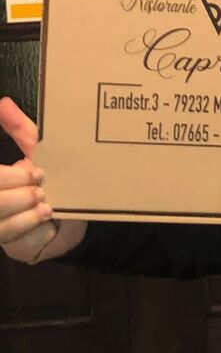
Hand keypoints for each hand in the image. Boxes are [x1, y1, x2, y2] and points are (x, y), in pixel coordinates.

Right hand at [0, 97, 86, 263]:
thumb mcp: (40, 152)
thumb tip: (3, 102)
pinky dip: (38, 233)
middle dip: (19, 196)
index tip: (38, 173)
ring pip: (2, 228)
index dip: (10, 178)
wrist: (81, 214)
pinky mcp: (18, 251)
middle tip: (42, 191)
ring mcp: (3, 233)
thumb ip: (20, 130)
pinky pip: (22, 244)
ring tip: (47, 208)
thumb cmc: (57, 179)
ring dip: (28, 216)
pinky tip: (50, 225)